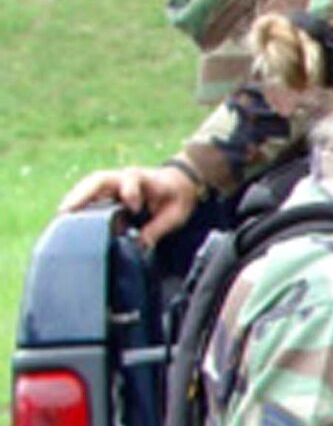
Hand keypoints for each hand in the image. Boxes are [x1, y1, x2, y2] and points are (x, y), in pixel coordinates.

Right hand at [60, 163, 201, 246]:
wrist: (178, 184)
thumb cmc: (176, 198)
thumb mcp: (175, 215)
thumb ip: (157, 229)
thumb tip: (139, 248)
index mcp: (143, 178)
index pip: (132, 179)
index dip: (131, 192)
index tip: (134, 207)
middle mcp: (122, 178)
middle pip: (98, 180)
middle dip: (83, 194)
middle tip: (66, 211)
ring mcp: (112, 184)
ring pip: (88, 187)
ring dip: (74, 199)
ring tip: (60, 217)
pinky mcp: (107, 192)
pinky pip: (89, 195)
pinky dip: (77, 204)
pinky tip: (67, 219)